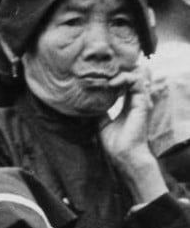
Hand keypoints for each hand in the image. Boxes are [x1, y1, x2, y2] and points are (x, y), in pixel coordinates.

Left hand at [99, 65, 166, 203]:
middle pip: (131, 77)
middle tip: (100, 74)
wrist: (122, 155)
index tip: (97, 78)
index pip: (124, 84)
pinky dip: (124, 79)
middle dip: (116, 73)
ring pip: (136, 76)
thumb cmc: (113, 143)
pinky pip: (138, 82)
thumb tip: (85, 102)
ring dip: (120, 74)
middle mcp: (136, 101)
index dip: (113, 77)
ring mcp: (140, 101)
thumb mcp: (101, 122)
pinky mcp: (142, 103)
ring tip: (105, 80)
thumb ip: (98, 110)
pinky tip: (111, 84)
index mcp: (128, 105)